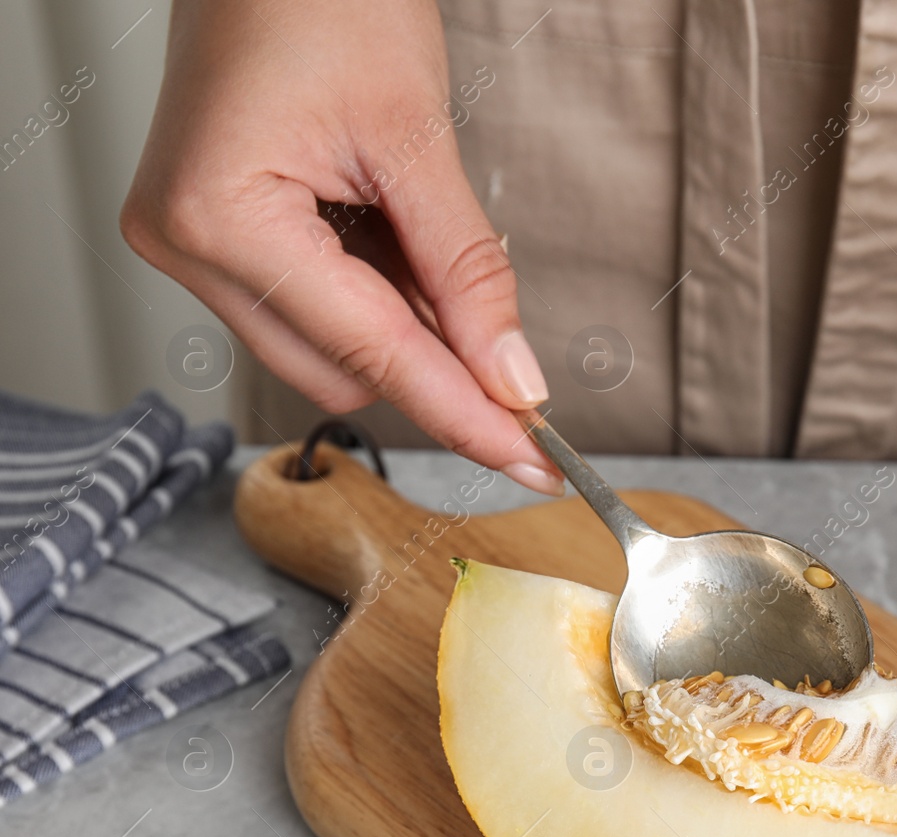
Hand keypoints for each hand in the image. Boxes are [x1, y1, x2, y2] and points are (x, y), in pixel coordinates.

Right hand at [122, 0, 560, 492]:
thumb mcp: (417, 138)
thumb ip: (469, 273)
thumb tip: (511, 377)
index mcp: (222, 218)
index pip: (372, 353)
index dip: (464, 413)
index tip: (532, 459)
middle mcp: (186, 246)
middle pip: (344, 371)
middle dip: (438, 365)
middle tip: (514, 351)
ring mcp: (191, 245)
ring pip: (330, 350)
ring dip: (407, 327)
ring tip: (429, 234)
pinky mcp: (213, 237)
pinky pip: (312, 309)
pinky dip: (377, 297)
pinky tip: (398, 242)